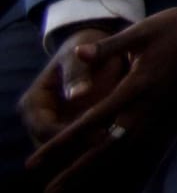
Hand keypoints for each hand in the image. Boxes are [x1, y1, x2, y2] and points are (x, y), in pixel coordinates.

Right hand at [19, 26, 124, 146]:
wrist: (95, 44)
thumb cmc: (83, 46)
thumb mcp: (78, 56)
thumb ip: (77, 74)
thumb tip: (77, 94)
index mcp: (34, 103)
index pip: (44, 129)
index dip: (69, 133)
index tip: (97, 133)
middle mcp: (41, 120)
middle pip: (58, 146)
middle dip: (84, 147)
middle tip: (115, 143)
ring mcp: (58, 127)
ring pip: (73, 148)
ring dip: (94, 148)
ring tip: (123, 142)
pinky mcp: (77, 128)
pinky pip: (87, 141)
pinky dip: (103, 141)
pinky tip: (127, 138)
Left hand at [26, 8, 176, 192]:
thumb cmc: (171, 28)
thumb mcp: (138, 32)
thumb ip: (107, 47)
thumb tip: (79, 54)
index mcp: (138, 85)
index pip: (94, 120)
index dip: (64, 141)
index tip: (40, 160)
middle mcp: (146, 105)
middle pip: (107, 146)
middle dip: (77, 169)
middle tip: (50, 191)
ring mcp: (155, 110)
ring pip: (121, 147)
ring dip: (93, 167)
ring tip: (68, 184)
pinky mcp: (159, 111)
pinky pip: (133, 140)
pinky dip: (113, 154)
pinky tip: (99, 162)